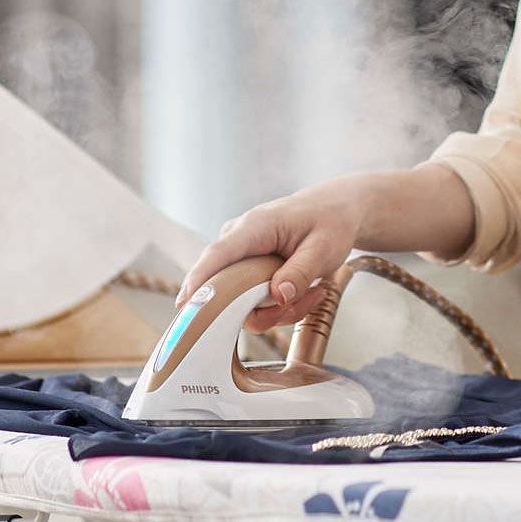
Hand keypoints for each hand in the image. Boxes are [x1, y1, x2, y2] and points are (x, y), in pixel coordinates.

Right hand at [172, 177, 373, 331]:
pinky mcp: (245, 270)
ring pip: (242, 303)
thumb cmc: (329, 221)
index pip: (218, 255)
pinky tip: (305, 292)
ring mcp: (239, 257)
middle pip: (227, 289)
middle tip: (302, 301)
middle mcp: (238, 240)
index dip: (199, 281)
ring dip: (278, 309)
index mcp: (255, 226)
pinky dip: (280, 306)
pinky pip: (252, 302)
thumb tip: (279, 296)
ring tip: (311, 292)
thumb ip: (300, 272)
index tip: (185, 306)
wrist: (335, 211)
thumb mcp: (324, 248)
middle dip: (265, 309)